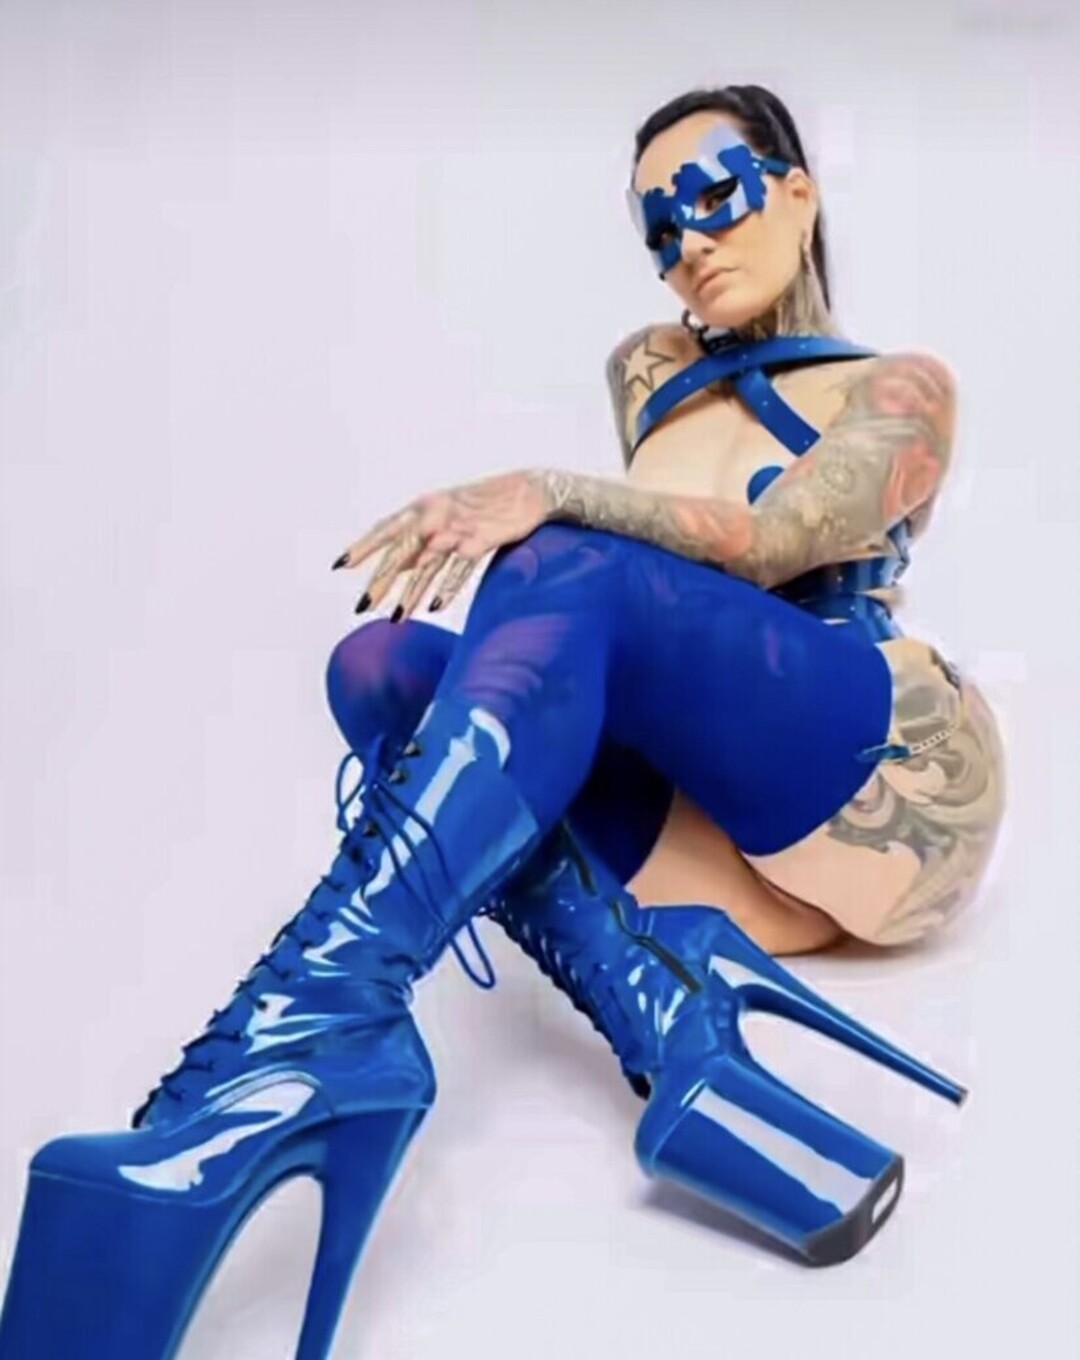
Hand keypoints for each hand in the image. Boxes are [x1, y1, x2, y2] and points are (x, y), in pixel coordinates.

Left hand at [332, 469, 556, 618]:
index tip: (341, 566)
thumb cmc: (485, 506)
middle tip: (363, 606)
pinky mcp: (482, 540)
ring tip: (398, 619)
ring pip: (428, 564)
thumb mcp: (447, 517)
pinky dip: (448, 587)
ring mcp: (458, 527)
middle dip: (381, 580)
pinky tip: (436, 607)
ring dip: (412, 593)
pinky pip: (460, 568)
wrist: (529, 491)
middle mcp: (436, 514)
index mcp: (423, 507)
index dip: (363, 547)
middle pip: (401, 551)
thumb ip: (422, 541)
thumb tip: (397, 568)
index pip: (386, 528)